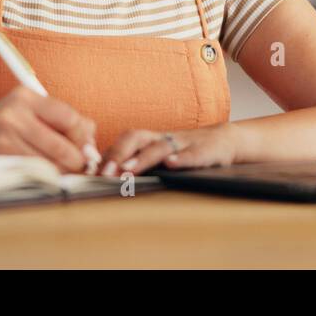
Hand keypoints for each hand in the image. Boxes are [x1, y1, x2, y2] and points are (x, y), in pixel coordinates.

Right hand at [0, 86, 98, 173]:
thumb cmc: (8, 129)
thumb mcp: (33, 114)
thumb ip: (66, 122)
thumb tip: (91, 144)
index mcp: (25, 96)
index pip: (69, 117)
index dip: (82, 137)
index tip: (86, 148)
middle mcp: (12, 114)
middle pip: (62, 146)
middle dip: (76, 161)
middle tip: (79, 166)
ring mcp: (2, 138)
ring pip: (50, 165)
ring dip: (61, 173)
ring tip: (60, 171)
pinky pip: (34, 174)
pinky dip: (45, 178)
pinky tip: (43, 175)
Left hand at [99, 123, 240, 176]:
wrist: (225, 140)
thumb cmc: (185, 152)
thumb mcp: (160, 155)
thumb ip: (137, 163)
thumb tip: (104, 176)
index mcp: (150, 140)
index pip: (123, 142)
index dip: (107, 155)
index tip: (90, 172)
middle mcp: (163, 138)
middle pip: (136, 138)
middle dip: (118, 154)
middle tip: (105, 173)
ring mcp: (184, 143)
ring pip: (160, 147)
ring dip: (142, 159)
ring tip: (127, 172)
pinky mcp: (205, 151)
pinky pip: (193, 154)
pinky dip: (181, 158)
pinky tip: (171, 165)